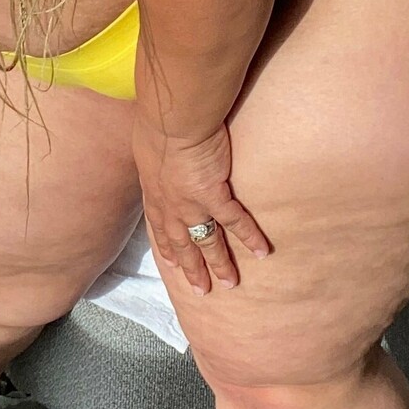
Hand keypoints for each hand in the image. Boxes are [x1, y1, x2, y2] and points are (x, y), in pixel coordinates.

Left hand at [132, 116, 270, 295]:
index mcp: (154, 192)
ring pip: (208, 242)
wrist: (172, 118)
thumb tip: (156, 149)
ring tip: (231, 283)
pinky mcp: (214, 195)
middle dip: (192, 268)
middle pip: (182, 245)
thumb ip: (155, 154)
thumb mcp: (147, 143)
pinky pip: (235, 222)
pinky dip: (250, 237)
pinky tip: (262, 251)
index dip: (168, 248)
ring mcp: (191, 204)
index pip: (160, 228)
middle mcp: (170, 206)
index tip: (173, 263)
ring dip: (220, 264)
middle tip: (201, 290)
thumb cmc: (157, 120)